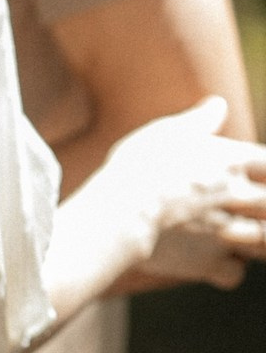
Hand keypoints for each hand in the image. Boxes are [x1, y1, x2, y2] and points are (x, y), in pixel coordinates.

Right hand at [102, 97, 265, 287]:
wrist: (123, 206)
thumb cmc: (143, 161)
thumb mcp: (169, 129)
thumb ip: (200, 119)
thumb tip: (219, 103)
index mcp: (234, 161)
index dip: (264, 169)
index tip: (256, 171)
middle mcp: (240, 197)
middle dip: (262, 204)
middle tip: (239, 200)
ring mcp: (230, 234)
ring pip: (265, 242)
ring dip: (256, 237)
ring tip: (235, 228)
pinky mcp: (212, 263)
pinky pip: (236, 271)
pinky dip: (228, 266)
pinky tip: (214, 254)